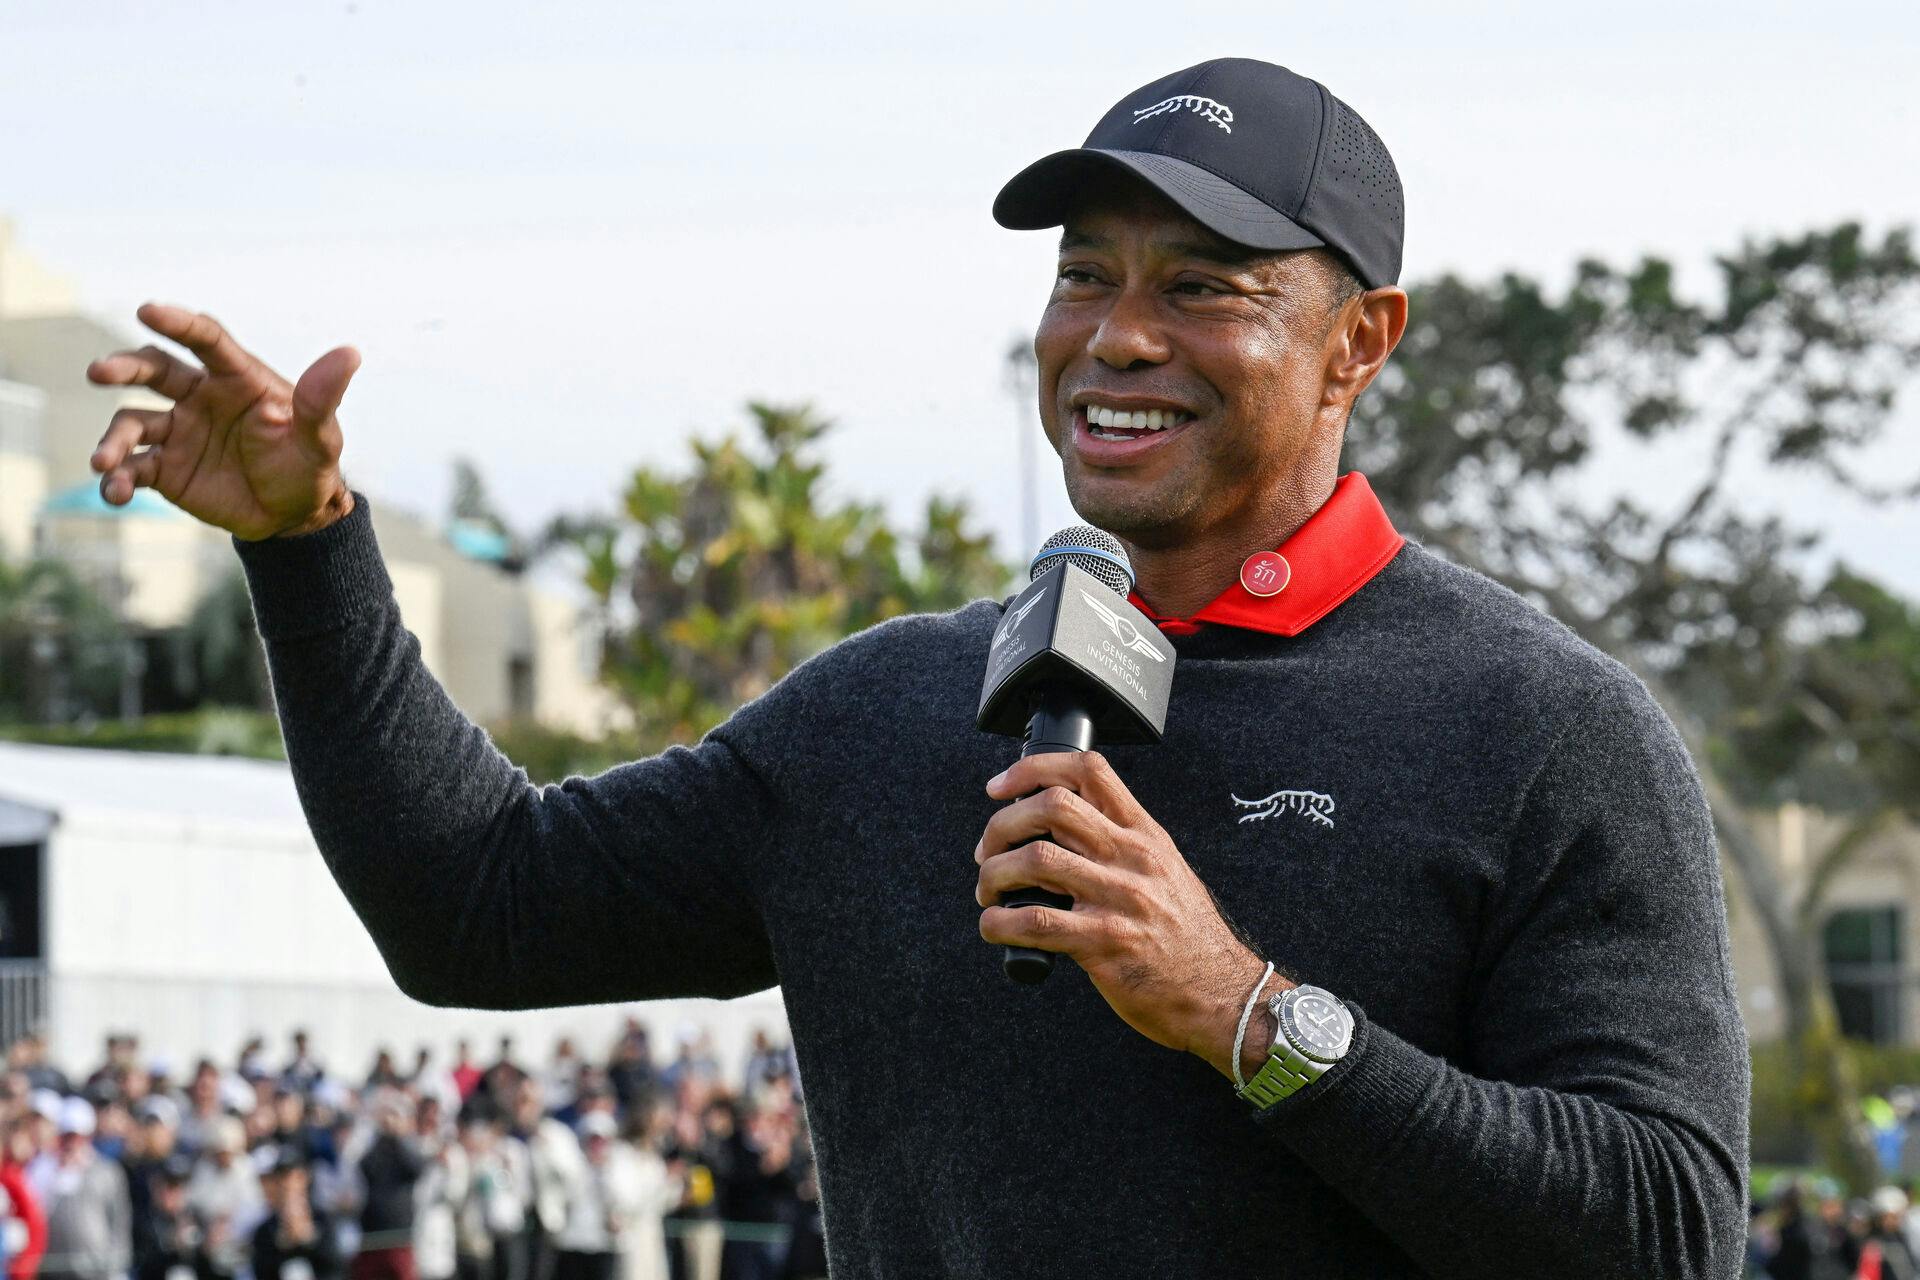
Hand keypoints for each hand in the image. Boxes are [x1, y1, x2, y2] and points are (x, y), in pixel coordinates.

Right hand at [85, 303, 360, 539]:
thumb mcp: (320, 437)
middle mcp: (200, 397)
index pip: (205, 340)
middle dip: (124, 366)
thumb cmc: (308, 465)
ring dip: (114, 439)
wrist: (293, 516)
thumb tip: (350, 353)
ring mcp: (178, 431)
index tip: (149, 310)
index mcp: (237, 379)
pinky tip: (115, 492)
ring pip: (132, 422)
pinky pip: (133, 468)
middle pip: (154, 369)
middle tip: (100, 371)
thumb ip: (322, 399)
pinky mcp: (165, 469)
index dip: (178, 322)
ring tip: (104, 461)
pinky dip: (118, 479)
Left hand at [974, 752, 1286, 1078]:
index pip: (1088, 771)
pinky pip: (1035, 922)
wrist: (1221, 993)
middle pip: (1052, 806)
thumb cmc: (1189, 936)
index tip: (1000, 788)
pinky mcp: (1103, 944)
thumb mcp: (1165, 869)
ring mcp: (1118, 899)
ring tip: (989, 892)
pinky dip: (999, 921)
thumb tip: (1058, 829)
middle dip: (1002, 824)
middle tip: (988, 851)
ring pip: (1035, 860)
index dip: (1033, 769)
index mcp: (1145, 834)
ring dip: (993, 875)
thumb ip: (1120, 843)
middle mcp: (1132, 858)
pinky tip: (995, 925)